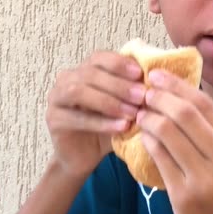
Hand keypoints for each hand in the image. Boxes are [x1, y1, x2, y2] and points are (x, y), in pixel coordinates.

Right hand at [46, 51, 145, 178]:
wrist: (85, 156)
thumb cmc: (108, 126)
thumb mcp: (125, 105)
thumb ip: (135, 91)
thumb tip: (158, 78)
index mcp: (84, 69)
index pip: (100, 57)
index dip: (119, 63)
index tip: (140, 73)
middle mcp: (66, 78)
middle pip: (90, 73)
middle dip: (118, 84)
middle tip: (141, 96)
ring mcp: (56, 98)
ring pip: (79, 92)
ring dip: (109, 101)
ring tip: (132, 113)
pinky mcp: (53, 119)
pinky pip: (77, 118)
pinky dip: (101, 122)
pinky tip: (121, 127)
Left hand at [136, 70, 212, 213]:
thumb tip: (182, 95)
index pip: (207, 105)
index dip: (178, 86)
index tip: (158, 75)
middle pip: (187, 114)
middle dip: (160, 97)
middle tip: (144, 90)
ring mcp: (208, 180)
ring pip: (170, 133)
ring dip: (150, 118)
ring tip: (140, 112)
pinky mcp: (186, 197)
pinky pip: (160, 158)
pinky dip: (148, 141)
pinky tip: (142, 136)